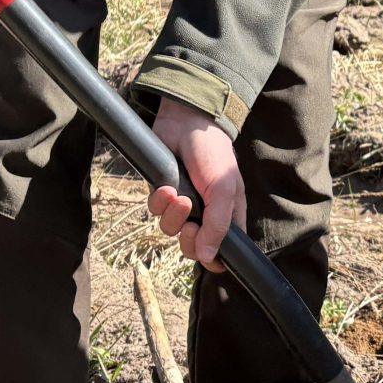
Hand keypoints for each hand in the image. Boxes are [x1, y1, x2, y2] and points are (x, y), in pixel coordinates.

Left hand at [147, 98, 243, 270]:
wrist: (187, 123)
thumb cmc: (214, 154)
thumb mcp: (224, 190)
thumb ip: (218, 226)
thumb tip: (209, 258)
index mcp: (227, 217)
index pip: (221, 252)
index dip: (212, 258)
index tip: (204, 252)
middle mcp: (205, 215)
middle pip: (192, 248)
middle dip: (188, 240)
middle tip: (190, 225)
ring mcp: (182, 205)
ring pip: (171, 230)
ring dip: (173, 216)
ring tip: (178, 196)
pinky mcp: (162, 194)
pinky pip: (155, 211)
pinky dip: (159, 201)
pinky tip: (166, 187)